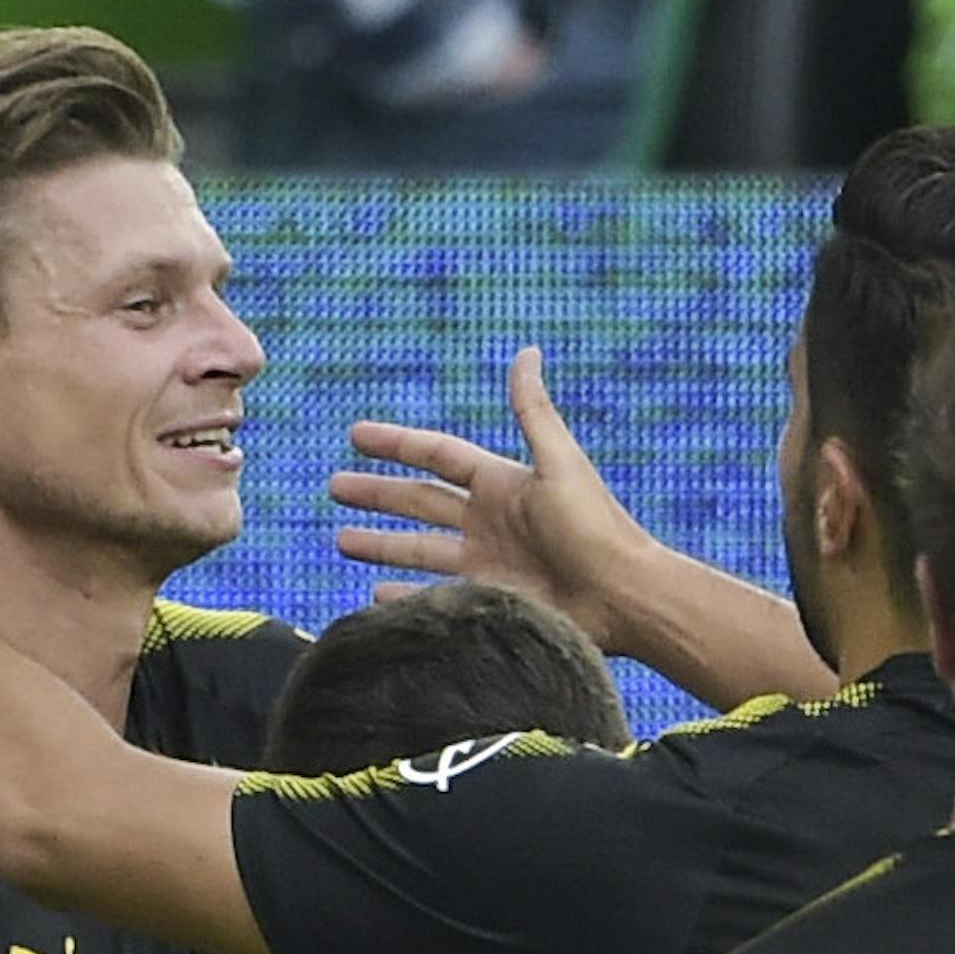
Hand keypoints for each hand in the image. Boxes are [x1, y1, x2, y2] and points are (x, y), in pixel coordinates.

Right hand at [329, 348, 647, 649]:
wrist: (621, 595)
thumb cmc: (596, 527)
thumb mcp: (559, 462)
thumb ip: (533, 411)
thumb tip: (527, 351)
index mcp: (500, 484)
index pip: (435, 457)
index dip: (396, 444)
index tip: (356, 436)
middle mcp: (487, 522)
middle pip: (417, 502)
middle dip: (375, 494)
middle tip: (333, 486)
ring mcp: (485, 564)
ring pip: (416, 550)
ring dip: (379, 545)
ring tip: (341, 540)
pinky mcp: (487, 602)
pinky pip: (433, 597)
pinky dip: (403, 598)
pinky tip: (376, 597)